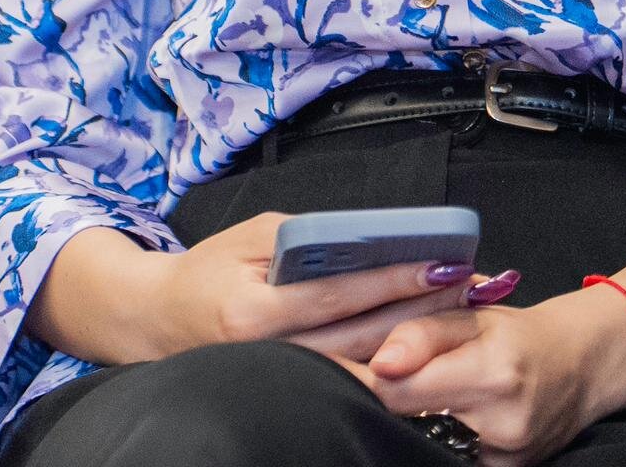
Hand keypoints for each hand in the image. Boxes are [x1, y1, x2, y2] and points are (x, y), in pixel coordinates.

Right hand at [155, 213, 493, 365]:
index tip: (437, 262)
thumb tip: (369, 238)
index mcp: (253, 310)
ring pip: (364, 363)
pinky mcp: (295, 388)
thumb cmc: (208, 271)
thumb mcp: (249, 236)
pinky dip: (389, 361)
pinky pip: (350, 378)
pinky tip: (420, 345)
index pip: (337, 293)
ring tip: (452, 309)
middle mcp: (270, 353)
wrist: (163, 320)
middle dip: (418, 308)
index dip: (391, 278)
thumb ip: (306, 237)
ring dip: (414, 336)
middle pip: (361, 334)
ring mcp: (284, 378)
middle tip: (463, 284)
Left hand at [358, 289, 625, 463]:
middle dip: (376, 402)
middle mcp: (502, 424)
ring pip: (424, 444)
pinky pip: (450, 458)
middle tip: (343, 380)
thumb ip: (421, 333)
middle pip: (408, 423)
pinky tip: (425, 419)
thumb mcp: (471, 315)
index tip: (317, 366)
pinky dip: (430, 438)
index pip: (399, 389)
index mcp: (491, 373)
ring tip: (388, 396)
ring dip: (401, 422)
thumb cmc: (517, 336)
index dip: (355, 378)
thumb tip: (380, 362)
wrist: (578, 368)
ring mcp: (505, 458)